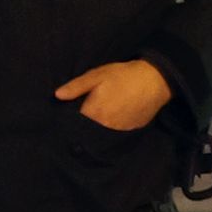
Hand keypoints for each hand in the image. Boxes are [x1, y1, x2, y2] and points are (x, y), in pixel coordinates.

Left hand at [56, 59, 175, 130]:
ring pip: (100, 135)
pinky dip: (109, 131)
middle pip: (86, 132)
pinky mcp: (130, 132)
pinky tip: (110, 121)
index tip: (65, 119)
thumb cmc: (123, 76)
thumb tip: (57, 95)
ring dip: (95, 131)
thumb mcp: (97, 75)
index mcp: (93, 112)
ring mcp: (118, 132)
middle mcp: (104, 126)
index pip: (74, 124)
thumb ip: (76, 87)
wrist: (154, 81)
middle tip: (81, 118)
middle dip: (81, 127)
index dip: (69, 121)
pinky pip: (114, 136)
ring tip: (97, 119)